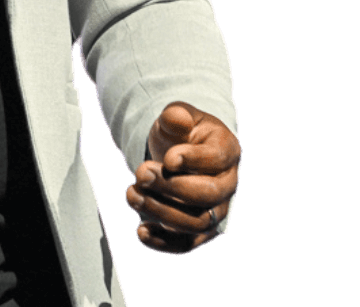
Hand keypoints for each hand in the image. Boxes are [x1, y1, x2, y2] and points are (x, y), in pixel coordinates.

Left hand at [126, 101, 241, 254]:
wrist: (176, 153)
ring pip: (198, 222)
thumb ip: (175, 116)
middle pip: (207, 195)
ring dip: (162, 211)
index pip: (216, 159)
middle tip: (140, 173)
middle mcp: (228, 184)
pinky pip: (187, 243)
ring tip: (132, 194)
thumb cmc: (179, 133)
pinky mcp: (199, 230)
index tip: (167, 158)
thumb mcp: (176, 116)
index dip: (192, 160)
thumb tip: (174, 118)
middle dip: (171, 186)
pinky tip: (141, 231)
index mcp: (227, 150)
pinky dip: (165, 242)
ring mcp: (216, 210)